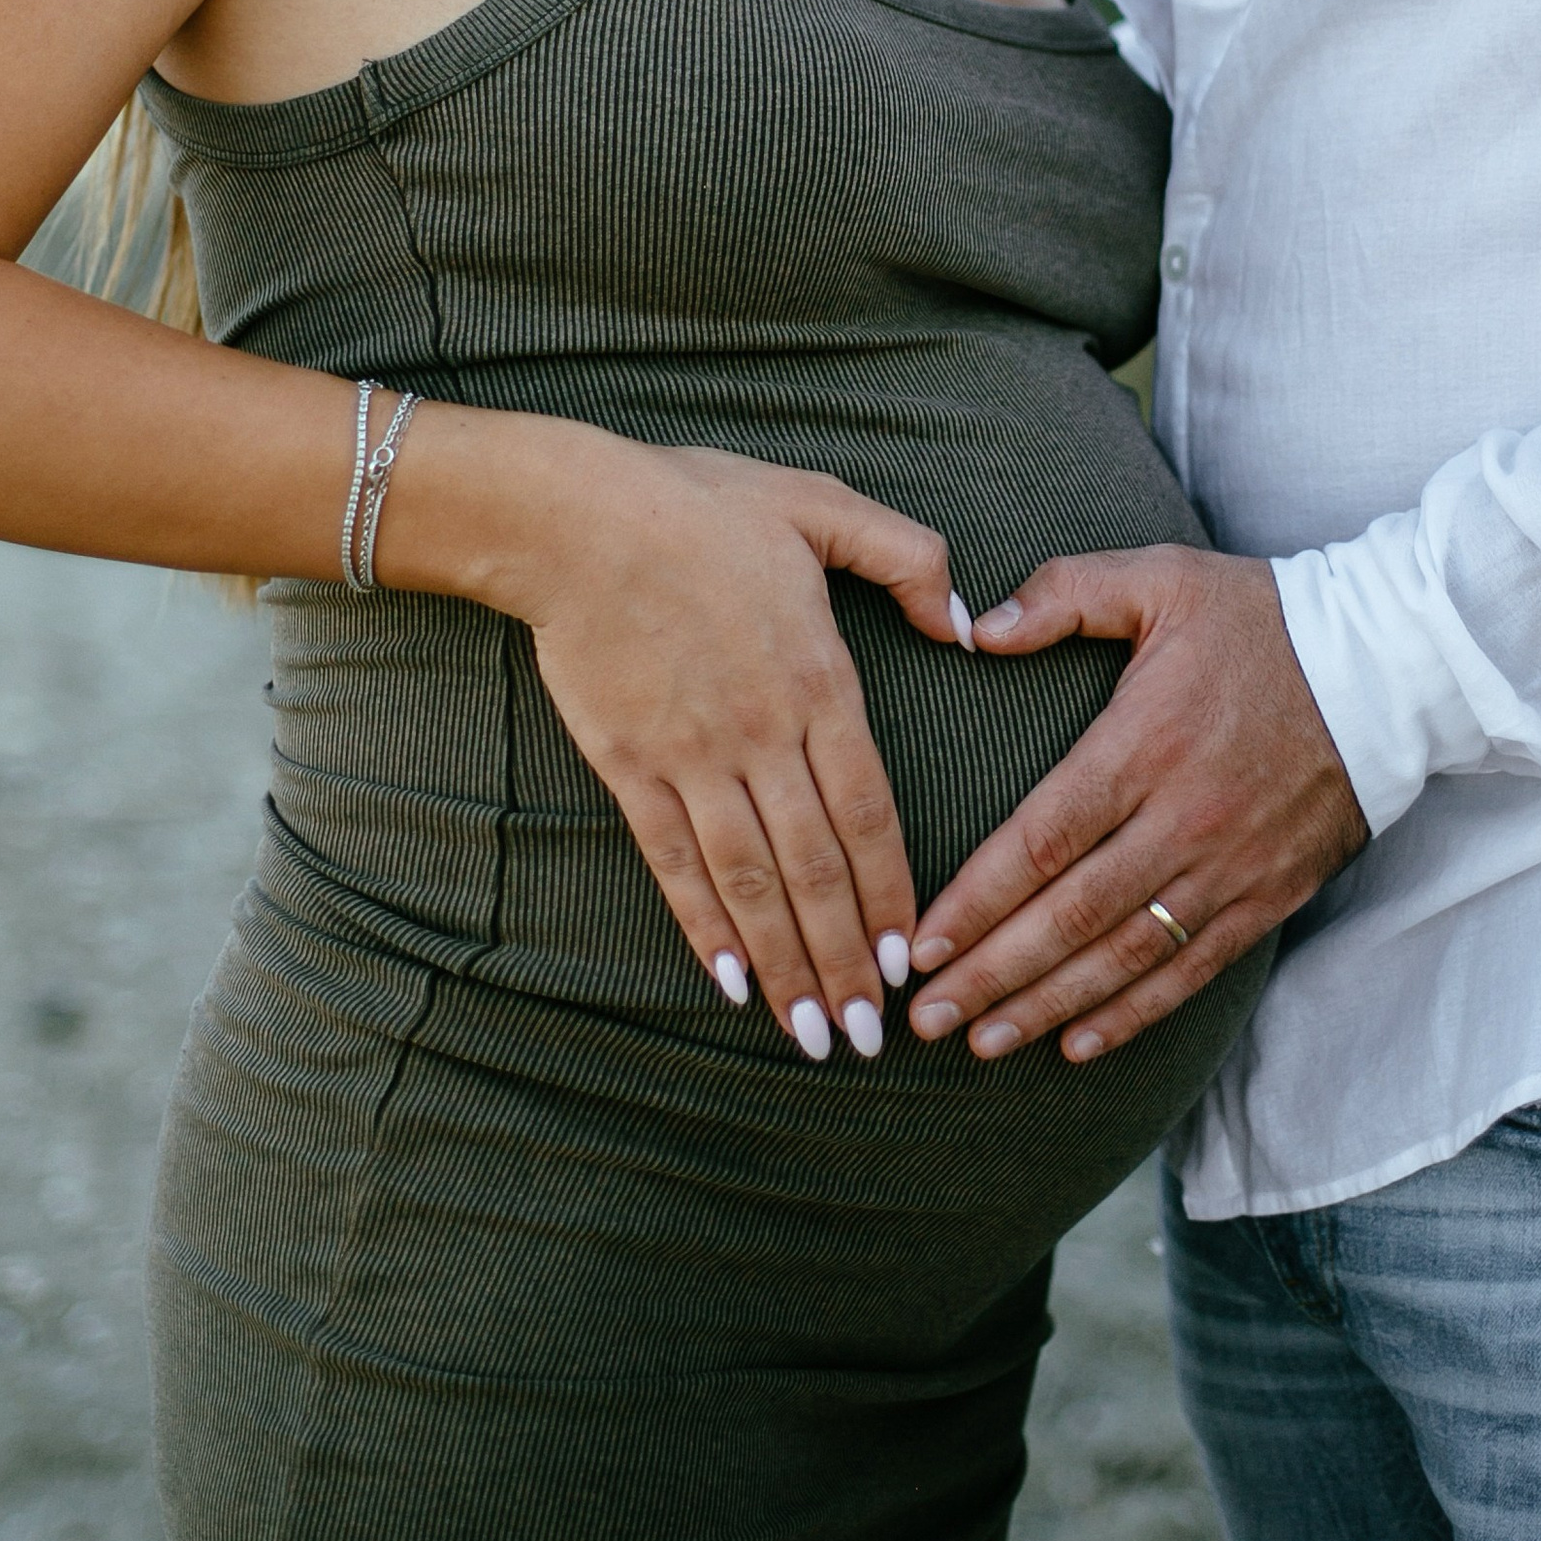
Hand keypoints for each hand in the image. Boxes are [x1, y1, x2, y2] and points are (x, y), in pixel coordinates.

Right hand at [409, 414, 968, 1059]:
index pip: (870, 812)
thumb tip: (967, 619)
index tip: (914, 959)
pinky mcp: (630, 767)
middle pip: (816, 870)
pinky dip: (705, 927)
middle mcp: (761, 733)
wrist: (572, 516)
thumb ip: (909, 557)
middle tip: (872, 1037)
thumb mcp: (822, 505)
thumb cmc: (700, 502)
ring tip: (811, 1034)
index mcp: (818, 678)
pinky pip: (674, 863)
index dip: (893, 894)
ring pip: (750, 882)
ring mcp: (692, 756)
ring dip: (785, 964)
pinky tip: (731, 981)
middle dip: (847, 961)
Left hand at [904, 545, 1366, 1062]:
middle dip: (991, 974)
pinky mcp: (1268, 895)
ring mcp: (1230, 867)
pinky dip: (1133, 1014)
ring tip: (981, 1043)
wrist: (1392, 664)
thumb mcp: (1160, 578)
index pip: (1043, 839)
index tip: (919, 944)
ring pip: (1124, 956)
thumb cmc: (1262, 618)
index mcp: (1145, 742)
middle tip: (926, 1018)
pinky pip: (1191, 970)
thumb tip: (973, 631)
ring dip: (1047, 1006)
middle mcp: (1184, 818)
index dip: (977, 900)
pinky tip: (1076, 1044)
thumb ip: (1062, 595)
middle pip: (1071, 916)